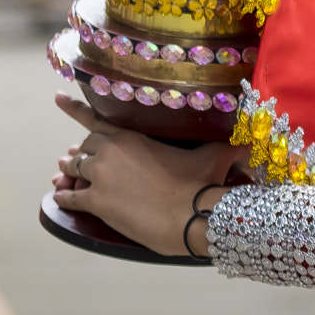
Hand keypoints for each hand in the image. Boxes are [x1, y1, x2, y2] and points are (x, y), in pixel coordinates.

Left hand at [50, 93, 237, 257]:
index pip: (94, 117)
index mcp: (131, 135)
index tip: (57, 98)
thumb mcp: (215, 154)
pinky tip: (61, 199)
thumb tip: (257, 137)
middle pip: (84, 147)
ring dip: (69, 173)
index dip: (73, 107)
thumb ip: (230, 143)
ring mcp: (100, 178)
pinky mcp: (95, 203)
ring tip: (65, 177)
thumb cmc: (202, 182)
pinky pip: (69, 198)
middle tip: (77, 158)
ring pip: (72, 170)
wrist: (190, 216)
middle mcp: (110, 152)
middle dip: (83, 153)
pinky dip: (64, 197)